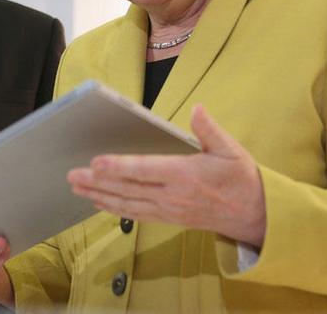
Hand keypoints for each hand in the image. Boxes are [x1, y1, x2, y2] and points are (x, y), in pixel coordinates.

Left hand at [67, 104, 266, 246]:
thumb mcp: (230, 149)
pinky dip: (114, 208)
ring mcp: (168, 210)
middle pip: (127, 188)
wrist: (255, 215)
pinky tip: (98, 202)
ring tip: (76, 188)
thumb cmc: (241, 179)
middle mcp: (172, 195)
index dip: (118, 167)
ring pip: (127, 203)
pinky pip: (135, 213)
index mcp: (185, 175)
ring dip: (99, 195)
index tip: (96, 163)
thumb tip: (197, 108)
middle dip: (97, 182)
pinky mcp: (168, 218)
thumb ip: (210, 129)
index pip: (145, 170)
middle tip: (71, 175)